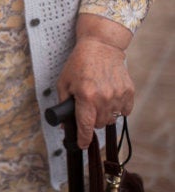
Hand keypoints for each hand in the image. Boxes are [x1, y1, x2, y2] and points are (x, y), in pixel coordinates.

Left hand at [56, 14, 133, 148]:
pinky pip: (124, 111)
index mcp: (86, 97)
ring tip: (97, 101)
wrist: (100, 46)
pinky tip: (109, 98)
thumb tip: (65, 125)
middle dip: (91, 122)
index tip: (81, 145)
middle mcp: (103, 98)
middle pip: (99, 124)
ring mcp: (118, 95)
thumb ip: (63, 105)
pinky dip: (117, 109)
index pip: (85, 126)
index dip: (83, 139)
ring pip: (111, 119)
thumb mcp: (64, 83)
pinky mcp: (129, 91)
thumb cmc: (78, 64)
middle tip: (86, 109)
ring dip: (103, 115)